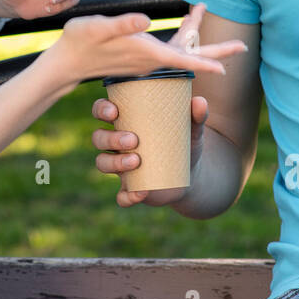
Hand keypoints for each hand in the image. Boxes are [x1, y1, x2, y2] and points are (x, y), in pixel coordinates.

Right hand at [53, 10, 245, 84]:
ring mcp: (146, 60)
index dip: (205, 63)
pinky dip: (183, 37)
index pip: (182, 59)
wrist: (66, 61)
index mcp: (145, 53)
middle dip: (216, 52)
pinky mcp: (141, 57)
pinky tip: (186, 28)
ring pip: (181, 51)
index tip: (227, 69)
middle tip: (243, 47)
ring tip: (209, 14)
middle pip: (190, 57)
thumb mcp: (98, 28)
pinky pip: (170, 49)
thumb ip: (122, 24)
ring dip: (198, 37)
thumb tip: (147, 20)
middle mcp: (150, 59)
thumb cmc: (80, 42)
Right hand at [92, 94, 210, 206]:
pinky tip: (141, 193)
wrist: (191, 175)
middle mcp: (117, 144)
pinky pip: (121, 196)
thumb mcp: (191, 129)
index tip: (114, 112)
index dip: (101, 109)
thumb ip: (196, 115)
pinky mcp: (130, 189)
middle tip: (134, 140)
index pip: (102, 111)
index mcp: (126, 122)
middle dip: (110, 138)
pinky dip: (128, 196)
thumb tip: (200, 102)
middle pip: (98, 137)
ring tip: (137, 161)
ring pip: (102, 163)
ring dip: (115, 163)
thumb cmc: (183, 143)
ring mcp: (121, 168)